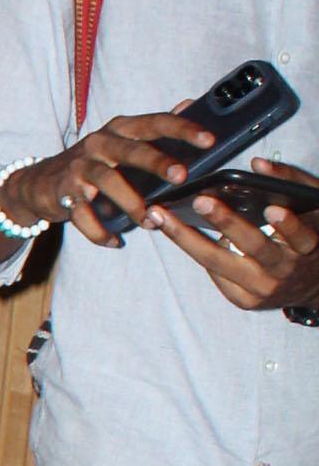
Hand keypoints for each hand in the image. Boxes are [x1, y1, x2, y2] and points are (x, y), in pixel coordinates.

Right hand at [0, 106, 212, 247]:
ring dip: (132, 203)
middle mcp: (99, 143)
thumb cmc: (93, 162)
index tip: (209, 139)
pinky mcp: (64, 192)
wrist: (40, 183)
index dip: (182, 129)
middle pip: (131, 150)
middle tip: (181, 176)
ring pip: (107, 182)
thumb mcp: (122, 140)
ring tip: (151, 222)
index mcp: (119, 129)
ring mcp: (80, 168)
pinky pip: (83, 214)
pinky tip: (115, 241)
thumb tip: (188, 103)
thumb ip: (154, 127)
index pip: (154, 122)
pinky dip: (99, 231)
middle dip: (157, 162)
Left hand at [150, 155, 318, 313]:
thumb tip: (258, 164)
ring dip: (187, 239)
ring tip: (162, 217)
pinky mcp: (247, 301)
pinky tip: (179, 235)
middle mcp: (285, 271)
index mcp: (308, 246)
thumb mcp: (312, 206)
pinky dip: (200, 254)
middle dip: (225, 222)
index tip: (272, 208)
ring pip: (220, 264)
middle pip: (253, 247)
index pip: (301, 235)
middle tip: (200, 201)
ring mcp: (264, 290)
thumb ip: (290, 182)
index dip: (288, 224)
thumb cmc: (311, 236)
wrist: (315, 286)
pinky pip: (218, 277)